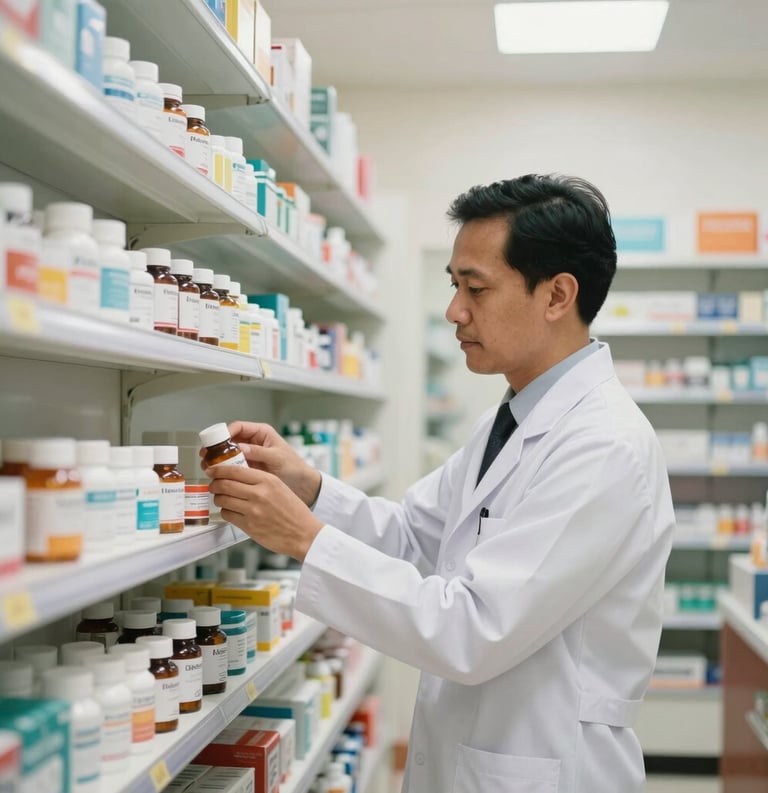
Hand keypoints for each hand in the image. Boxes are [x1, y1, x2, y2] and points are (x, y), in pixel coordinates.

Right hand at [200, 421, 321, 506]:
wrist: (302, 485)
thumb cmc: (295, 467)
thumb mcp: (278, 457)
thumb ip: (260, 452)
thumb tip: (241, 448)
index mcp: (261, 433)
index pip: (238, 427)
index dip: (225, 433)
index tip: (216, 443)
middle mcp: (253, 442)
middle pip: (228, 440)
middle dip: (216, 448)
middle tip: (206, 457)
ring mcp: (249, 456)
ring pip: (227, 454)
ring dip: (217, 460)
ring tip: (209, 468)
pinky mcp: (248, 469)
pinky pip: (232, 467)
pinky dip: (223, 470)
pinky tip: (218, 476)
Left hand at [207, 463, 323, 561]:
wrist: (303, 533)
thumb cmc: (294, 511)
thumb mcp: (280, 487)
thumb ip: (260, 480)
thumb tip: (236, 476)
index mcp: (267, 480)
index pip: (234, 470)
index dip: (218, 470)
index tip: (212, 470)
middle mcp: (259, 493)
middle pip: (224, 484)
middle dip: (214, 484)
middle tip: (213, 485)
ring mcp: (252, 510)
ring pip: (222, 500)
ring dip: (219, 499)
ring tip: (222, 499)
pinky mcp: (249, 526)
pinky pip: (227, 515)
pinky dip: (226, 512)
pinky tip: (231, 512)